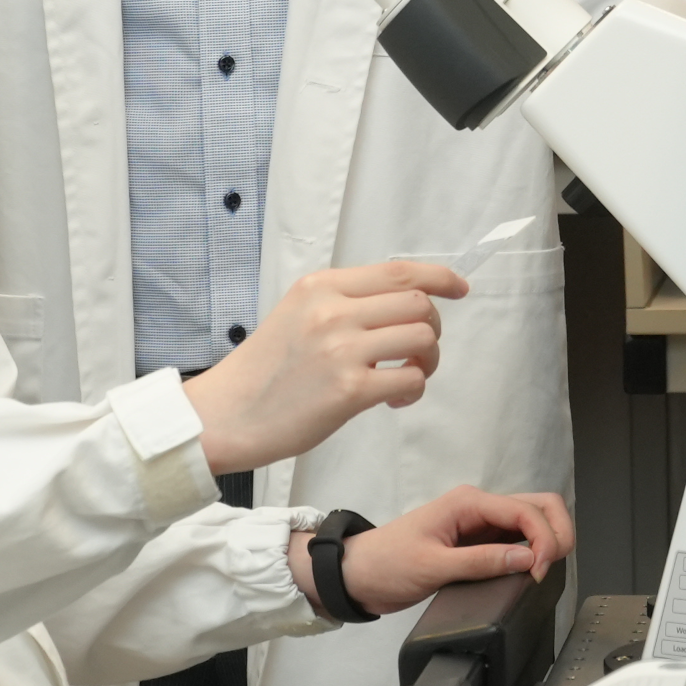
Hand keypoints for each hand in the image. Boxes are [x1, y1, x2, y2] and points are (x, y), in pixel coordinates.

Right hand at [182, 262, 466, 473]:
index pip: (398, 271)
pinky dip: (413, 389)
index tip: (460, 287)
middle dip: (434, 328)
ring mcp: (342, 350)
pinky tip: (391, 399)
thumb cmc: (263, 371)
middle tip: (419, 352)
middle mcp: (334, 311)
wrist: (225, 415)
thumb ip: (343, 303)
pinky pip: (411, 378)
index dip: (439, 276)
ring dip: (428, 361)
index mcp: (322, 286)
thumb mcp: (297, 314)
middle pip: (419, 303)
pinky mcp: (348, 390)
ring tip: (404, 377)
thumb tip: (400, 302)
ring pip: (423, 338)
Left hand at [294, 486, 577, 618]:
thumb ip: (482, 562)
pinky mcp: (478, 541)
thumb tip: (526, 559)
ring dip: (547, 541)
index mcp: (468, 503)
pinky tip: (529, 571)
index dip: (544, 539)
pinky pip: (517, 539)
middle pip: (539, 505)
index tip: (540, 571)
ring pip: (532, 520)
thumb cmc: (386, 564)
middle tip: (552, 567)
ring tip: (542, 572)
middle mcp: (478, 506)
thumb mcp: (433, 567)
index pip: (525, 510)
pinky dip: (532, 551)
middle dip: (557, 532)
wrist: (358, 575)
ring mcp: (480, 523)